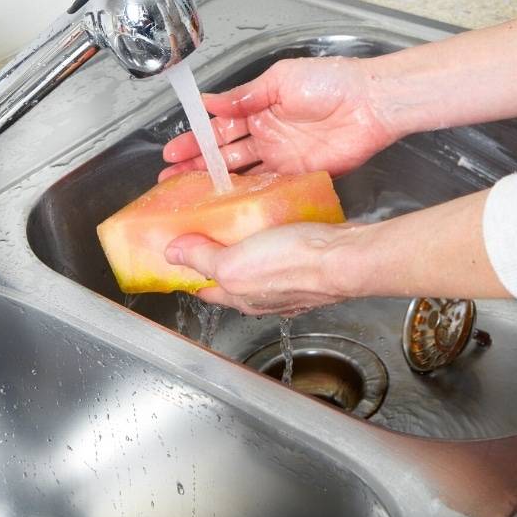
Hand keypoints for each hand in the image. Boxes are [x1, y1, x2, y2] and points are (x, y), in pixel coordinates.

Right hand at [158, 57, 398, 179]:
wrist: (370, 103)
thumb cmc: (330, 82)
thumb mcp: (279, 80)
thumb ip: (243, 95)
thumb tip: (209, 101)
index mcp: (259, 107)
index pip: (219, 127)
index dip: (195, 140)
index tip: (171, 152)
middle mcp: (267, 133)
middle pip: (225, 154)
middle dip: (197, 167)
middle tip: (170, 181)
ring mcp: (282, 157)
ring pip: (242, 173)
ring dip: (216, 184)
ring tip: (190, 195)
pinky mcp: (299, 175)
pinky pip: (269, 187)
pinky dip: (249, 195)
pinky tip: (230, 203)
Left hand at [164, 222, 356, 315]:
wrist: (344, 258)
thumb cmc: (294, 265)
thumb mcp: (233, 262)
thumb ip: (203, 258)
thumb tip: (172, 254)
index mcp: (240, 296)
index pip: (204, 288)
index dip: (187, 270)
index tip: (177, 251)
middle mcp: (263, 295)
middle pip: (231, 276)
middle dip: (216, 256)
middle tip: (207, 228)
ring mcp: (288, 281)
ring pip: (258, 263)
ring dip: (247, 246)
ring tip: (240, 219)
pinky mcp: (309, 263)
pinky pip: (284, 251)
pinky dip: (274, 238)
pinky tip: (275, 220)